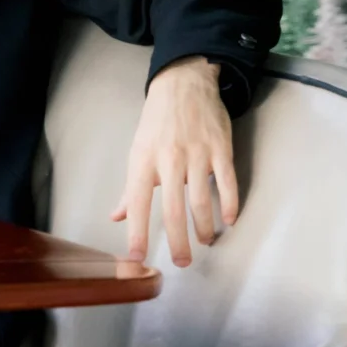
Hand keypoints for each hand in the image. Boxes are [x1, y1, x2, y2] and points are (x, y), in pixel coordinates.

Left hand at [110, 55, 239, 268]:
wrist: (183, 84)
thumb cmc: (156, 122)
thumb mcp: (137, 151)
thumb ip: (129, 188)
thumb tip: (117, 216)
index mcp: (143, 161)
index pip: (137, 202)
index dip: (136, 232)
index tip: (136, 257)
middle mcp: (168, 159)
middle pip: (172, 209)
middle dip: (178, 241)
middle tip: (182, 262)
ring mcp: (197, 154)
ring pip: (201, 200)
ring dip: (203, 226)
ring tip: (204, 241)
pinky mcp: (220, 149)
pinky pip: (227, 183)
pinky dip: (229, 204)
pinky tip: (229, 220)